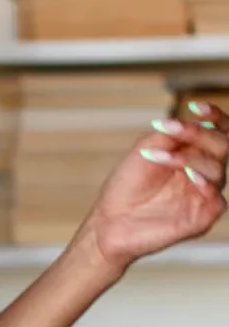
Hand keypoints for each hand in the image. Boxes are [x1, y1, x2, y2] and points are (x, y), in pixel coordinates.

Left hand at [81, 100, 228, 273]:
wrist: (110, 220)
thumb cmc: (126, 186)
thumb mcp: (146, 149)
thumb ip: (172, 134)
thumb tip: (197, 120)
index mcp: (193, 153)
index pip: (218, 130)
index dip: (214, 115)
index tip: (194, 106)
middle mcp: (203, 171)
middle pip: (223, 144)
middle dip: (198, 134)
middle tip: (170, 131)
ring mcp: (204, 194)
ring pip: (218, 168)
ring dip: (188, 158)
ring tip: (159, 158)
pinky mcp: (202, 217)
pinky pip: (218, 199)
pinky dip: (205, 184)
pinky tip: (189, 177)